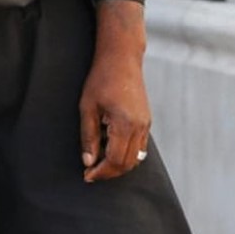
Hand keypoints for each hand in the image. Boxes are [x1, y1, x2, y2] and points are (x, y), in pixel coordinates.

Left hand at [79, 0, 150, 182]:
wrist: (122, 58)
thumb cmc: (101, 79)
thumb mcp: (87, 108)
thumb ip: (88, 137)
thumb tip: (88, 161)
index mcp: (124, 124)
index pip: (115, 160)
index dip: (100, 172)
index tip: (87, 175)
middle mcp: (139, 126)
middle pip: (127, 163)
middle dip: (109, 172)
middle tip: (91, 172)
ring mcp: (146, 124)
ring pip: (136, 158)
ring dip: (118, 165)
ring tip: (99, 162)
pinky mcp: (146, 121)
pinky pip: (140, 147)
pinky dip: (127, 155)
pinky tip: (111, 150)